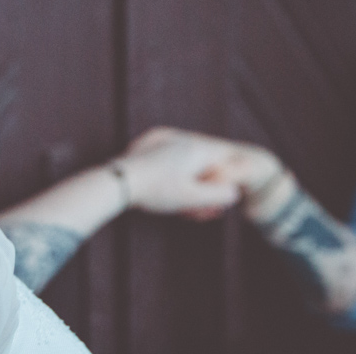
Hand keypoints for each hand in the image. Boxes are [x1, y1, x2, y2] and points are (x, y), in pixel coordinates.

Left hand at [113, 127, 282, 217]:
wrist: (119, 180)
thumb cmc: (158, 190)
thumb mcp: (193, 198)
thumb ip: (219, 196)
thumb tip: (235, 193)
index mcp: (197, 149)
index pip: (223, 163)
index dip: (224, 185)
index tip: (216, 205)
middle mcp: (184, 141)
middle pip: (205, 168)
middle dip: (205, 192)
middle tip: (201, 214)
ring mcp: (166, 143)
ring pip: (188, 168)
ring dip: (190, 189)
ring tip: (184, 210)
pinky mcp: (150, 148)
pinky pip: (172, 165)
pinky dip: (175, 181)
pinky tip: (168, 198)